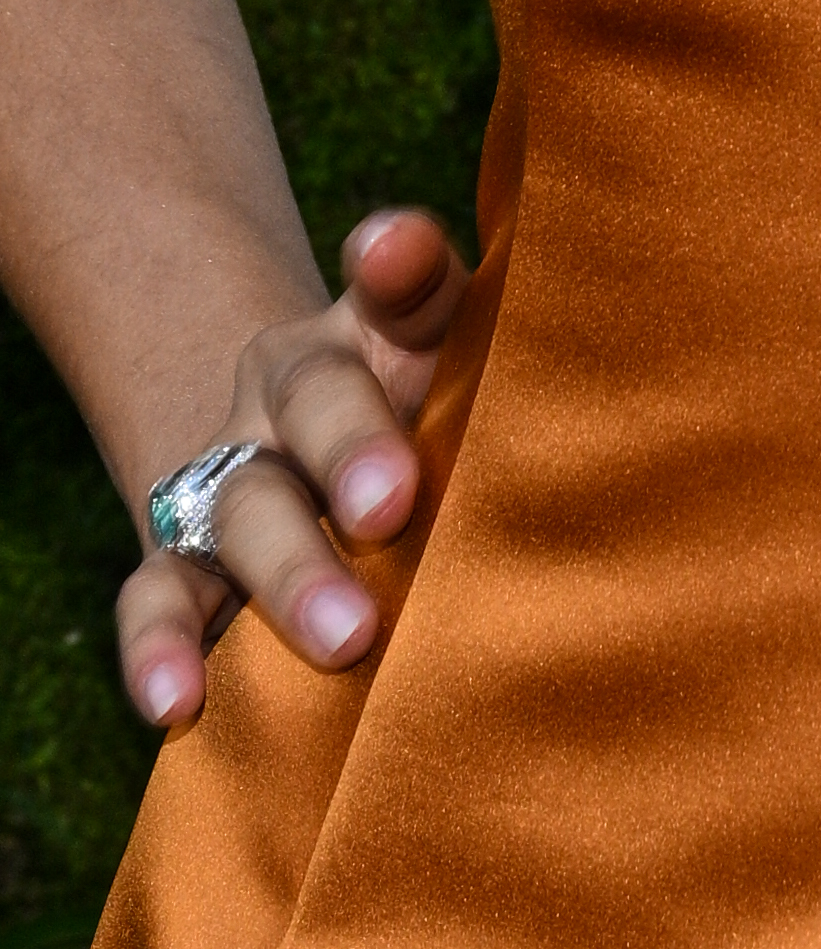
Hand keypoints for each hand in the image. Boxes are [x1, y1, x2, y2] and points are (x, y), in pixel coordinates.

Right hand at [116, 208, 468, 726]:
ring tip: (344, 636)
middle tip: (392, 507)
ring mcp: (239, 476)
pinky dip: (162, 647)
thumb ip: (497, 347)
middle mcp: (298, 397)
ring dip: (291, 570)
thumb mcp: (471, 372)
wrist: (314, 454)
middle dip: (352, 451)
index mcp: (381, 337)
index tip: (397, 249)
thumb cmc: (440, 423)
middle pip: (316, 402)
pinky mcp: (189, 557)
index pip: (399, 291)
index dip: (397, 267)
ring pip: (247, 508)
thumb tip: (530, 320)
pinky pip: (164, 594)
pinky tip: (176, 699)